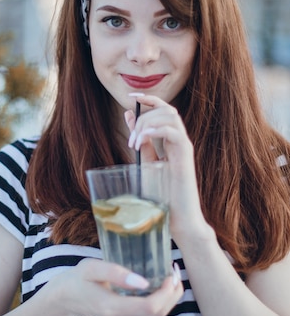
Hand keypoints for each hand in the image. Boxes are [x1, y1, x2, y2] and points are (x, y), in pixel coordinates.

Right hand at [55, 257, 182, 315]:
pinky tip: (158, 284)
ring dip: (168, 297)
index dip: (167, 291)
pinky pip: (149, 315)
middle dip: (172, 292)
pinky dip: (159, 300)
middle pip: (158, 313)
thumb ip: (116, 272)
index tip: (170, 272)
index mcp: (110, 307)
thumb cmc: (79, 278)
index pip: (150, 307)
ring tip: (169, 275)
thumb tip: (144, 281)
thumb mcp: (92, 267)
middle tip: (174, 270)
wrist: (67, 297)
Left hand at [124, 95, 209, 243]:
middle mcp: (180, 141)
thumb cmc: (162, 195)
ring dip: (148, 124)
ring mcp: (184, 148)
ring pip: (171, 117)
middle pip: (166, 110)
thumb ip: (140, 140)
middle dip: (144, 116)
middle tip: (131, 140)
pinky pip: (175, 133)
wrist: (177, 219)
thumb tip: (129, 115)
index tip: (132, 97)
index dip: (149, 99)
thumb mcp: (145, 161)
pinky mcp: (186, 157)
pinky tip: (144, 139)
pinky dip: (157, 130)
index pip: (163, 110)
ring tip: (135, 143)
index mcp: (170, 140)